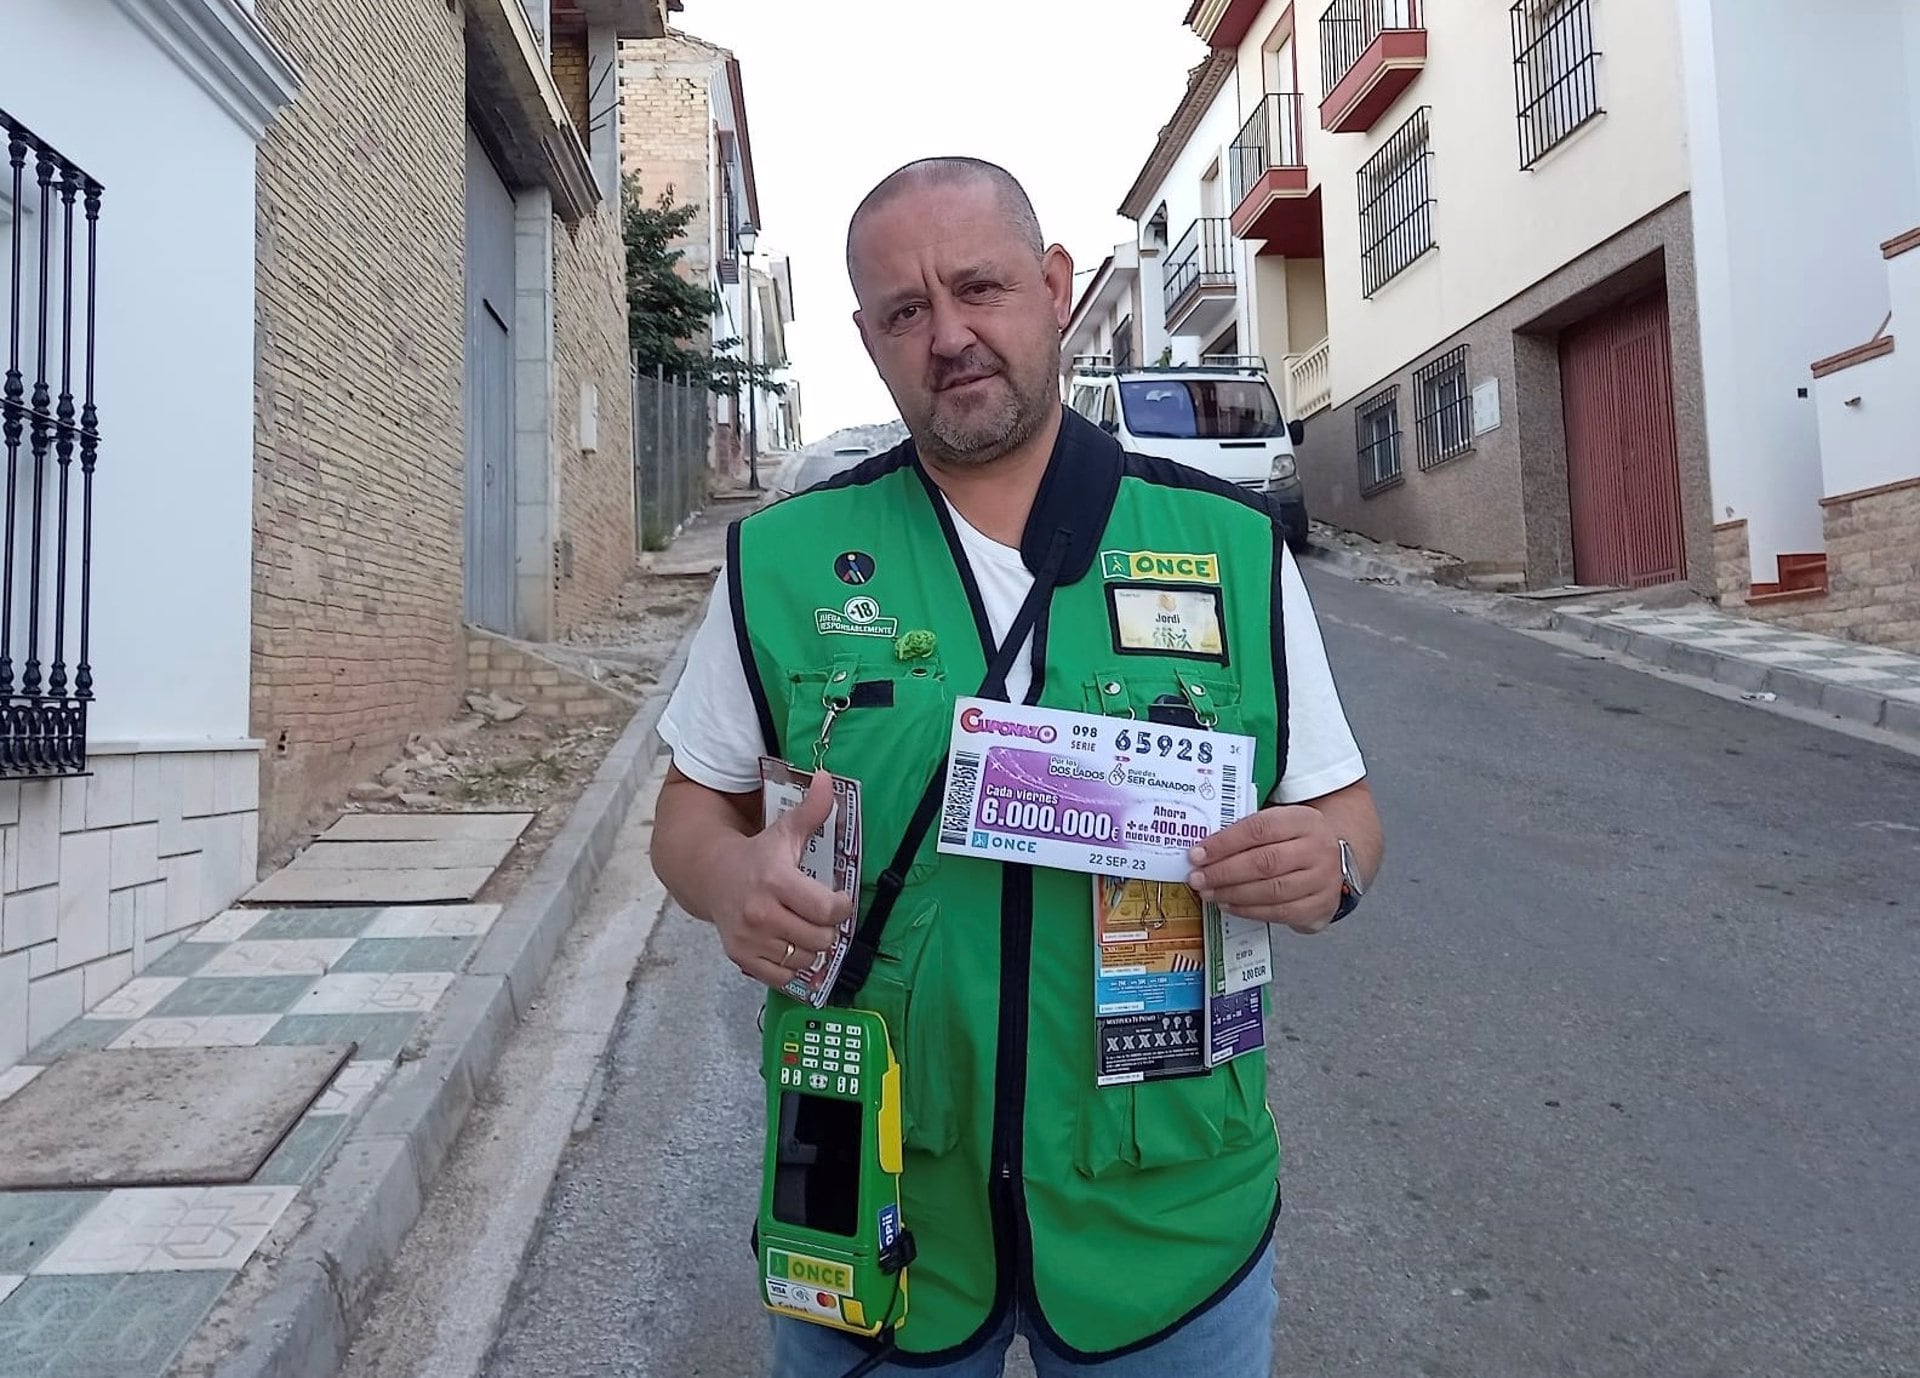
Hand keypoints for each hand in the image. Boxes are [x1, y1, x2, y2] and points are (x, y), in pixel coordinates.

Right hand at [713, 770, 854, 988]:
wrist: (709, 875)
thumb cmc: (756, 854)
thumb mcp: (783, 830)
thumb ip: (811, 810)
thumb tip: (829, 779)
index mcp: (775, 880)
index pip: (826, 909)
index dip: (842, 907)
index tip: (840, 899)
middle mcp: (761, 913)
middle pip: (820, 939)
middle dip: (828, 928)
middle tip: (822, 915)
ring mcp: (749, 938)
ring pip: (805, 959)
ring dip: (811, 947)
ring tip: (805, 928)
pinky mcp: (741, 958)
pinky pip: (784, 977)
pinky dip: (792, 966)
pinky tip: (789, 944)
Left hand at [1187, 805, 1341, 933]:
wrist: (1332, 861)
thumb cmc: (1292, 841)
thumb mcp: (1279, 824)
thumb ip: (1247, 832)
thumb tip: (1203, 849)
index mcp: (1304, 820)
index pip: (1259, 829)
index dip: (1225, 843)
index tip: (1197, 854)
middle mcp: (1318, 849)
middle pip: (1265, 862)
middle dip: (1224, 872)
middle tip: (1197, 878)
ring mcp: (1323, 880)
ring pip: (1272, 890)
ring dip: (1233, 893)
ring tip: (1209, 893)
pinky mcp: (1321, 906)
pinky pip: (1280, 912)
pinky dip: (1249, 911)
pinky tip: (1229, 905)